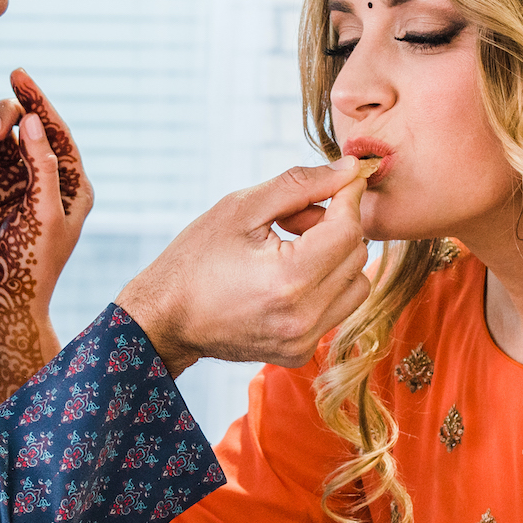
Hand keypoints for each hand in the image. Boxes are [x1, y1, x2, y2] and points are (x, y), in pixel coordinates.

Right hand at [0, 70, 93, 414]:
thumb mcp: (43, 214)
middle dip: (3, 128)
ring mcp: (10, 188)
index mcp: (71, 185)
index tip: (20, 75)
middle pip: (21, 130)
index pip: (56, 132)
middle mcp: (41, 181)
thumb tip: (32, 120)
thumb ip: (41, 166)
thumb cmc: (31, 265)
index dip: (39, 102)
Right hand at [115, 159, 372, 373]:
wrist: (166, 319)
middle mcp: (303, 317)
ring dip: (335, 258)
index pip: (349, 229)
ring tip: (294, 249)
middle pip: (357, 256)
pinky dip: (324, 286)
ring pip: (356, 284)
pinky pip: (337, 308)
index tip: (337, 183)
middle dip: (336, 227)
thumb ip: (301, 185)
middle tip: (295, 219)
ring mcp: (303, 340)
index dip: (348, 198)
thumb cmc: (195, 259)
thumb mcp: (241, 208)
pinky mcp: (300, 352)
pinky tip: (288, 277)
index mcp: (289, 278)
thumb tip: (350, 170)